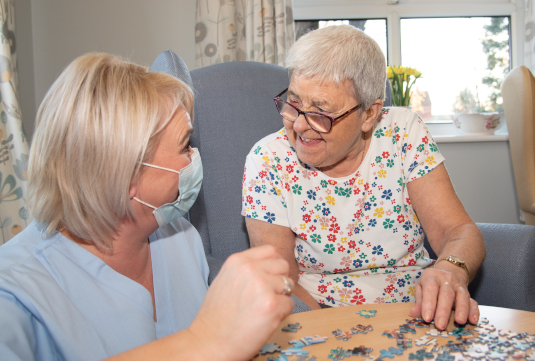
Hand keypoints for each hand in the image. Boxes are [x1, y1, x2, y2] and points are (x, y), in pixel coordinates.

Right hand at [188, 245, 293, 360]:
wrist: (210, 342)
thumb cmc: (217, 315)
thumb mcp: (225, 279)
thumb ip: (246, 269)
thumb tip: (269, 266)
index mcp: (238, 260)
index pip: (270, 251)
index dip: (273, 265)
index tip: (268, 277)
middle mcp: (251, 269)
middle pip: (283, 266)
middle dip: (279, 280)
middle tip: (266, 296)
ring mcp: (262, 286)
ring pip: (289, 285)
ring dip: (281, 297)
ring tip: (263, 309)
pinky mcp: (272, 305)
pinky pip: (290, 304)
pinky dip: (281, 314)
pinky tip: (265, 320)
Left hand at [409, 264, 478, 329]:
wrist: (449, 270)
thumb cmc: (431, 283)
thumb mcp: (421, 287)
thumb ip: (419, 301)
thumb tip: (413, 314)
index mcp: (432, 277)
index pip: (430, 289)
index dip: (428, 304)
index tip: (427, 318)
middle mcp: (447, 279)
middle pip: (446, 294)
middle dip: (443, 311)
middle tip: (441, 325)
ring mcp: (459, 285)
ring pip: (462, 296)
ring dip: (462, 310)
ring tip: (460, 322)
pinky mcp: (468, 293)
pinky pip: (473, 301)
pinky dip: (474, 311)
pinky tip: (473, 320)